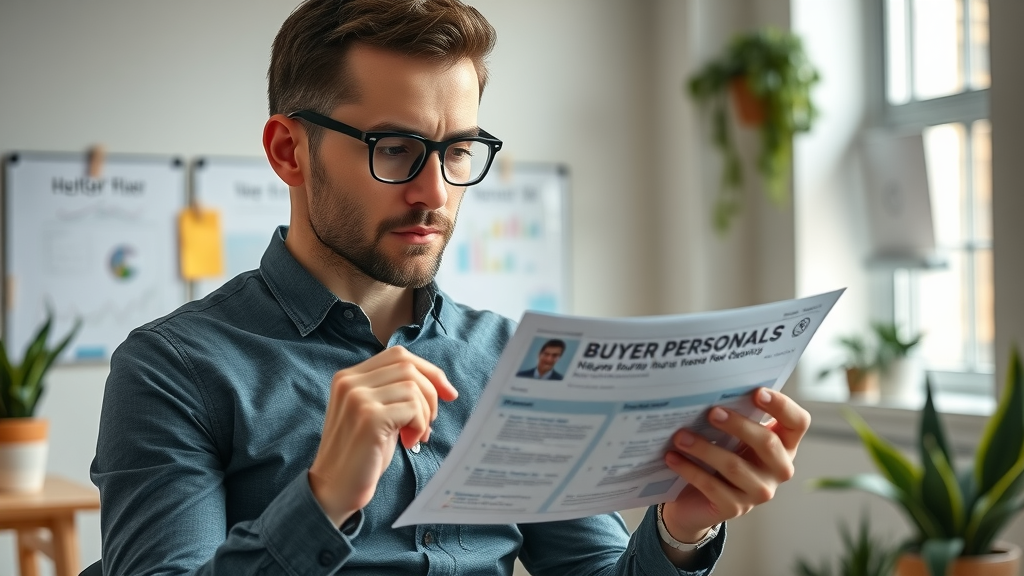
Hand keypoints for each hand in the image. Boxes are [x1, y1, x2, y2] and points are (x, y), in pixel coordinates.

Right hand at [308, 346, 457, 525]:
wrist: (335, 489)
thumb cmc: (361, 454)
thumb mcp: (376, 414)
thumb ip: (395, 393)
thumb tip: (440, 384)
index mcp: (349, 377)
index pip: (398, 356)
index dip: (429, 371)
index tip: (448, 393)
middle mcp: (349, 381)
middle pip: (408, 367)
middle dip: (431, 392)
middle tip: (429, 422)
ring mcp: (357, 397)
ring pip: (413, 386)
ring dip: (424, 413)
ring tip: (415, 436)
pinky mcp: (369, 416)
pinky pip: (412, 407)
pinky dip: (419, 425)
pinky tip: (409, 443)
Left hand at [660, 388, 809, 545]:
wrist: (693, 500)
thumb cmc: (716, 457)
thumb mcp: (728, 436)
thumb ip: (731, 415)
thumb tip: (710, 389)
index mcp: (783, 445)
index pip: (798, 423)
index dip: (782, 406)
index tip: (757, 392)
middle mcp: (778, 469)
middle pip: (767, 443)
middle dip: (738, 425)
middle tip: (711, 412)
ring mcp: (759, 492)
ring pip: (734, 466)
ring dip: (704, 448)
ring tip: (680, 436)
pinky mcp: (734, 508)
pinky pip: (712, 486)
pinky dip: (689, 470)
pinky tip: (672, 457)